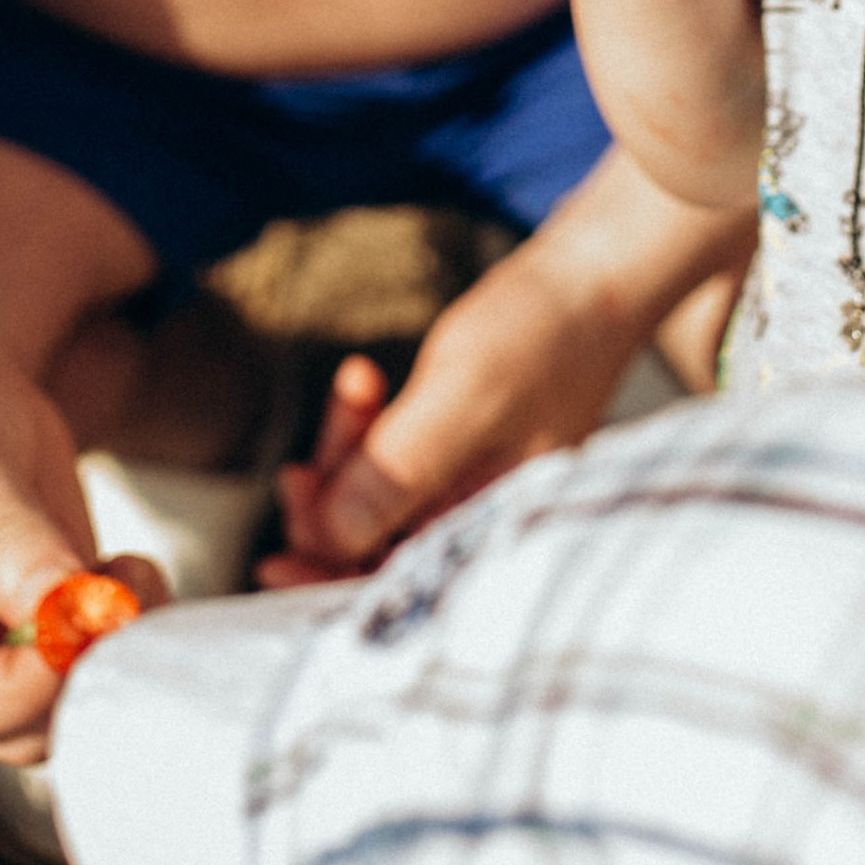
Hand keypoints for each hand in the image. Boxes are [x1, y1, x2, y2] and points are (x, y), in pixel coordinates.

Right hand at [0, 338, 110, 759]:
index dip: (32, 686)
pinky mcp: (41, 613)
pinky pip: (93, 653)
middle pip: (19, 724)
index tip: (87, 622)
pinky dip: (129, 627)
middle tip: (127, 597)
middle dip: (82, 673)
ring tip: (132, 572)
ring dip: (114, 650)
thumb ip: (7, 544)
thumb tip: (68, 612)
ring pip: (66, 697)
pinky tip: (134, 570)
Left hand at [264, 162, 751, 580]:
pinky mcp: (467, 454)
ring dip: (350, 449)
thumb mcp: (462, 399)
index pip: (401, 591)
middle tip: (296, 468)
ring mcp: (476, 490)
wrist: (593, 274)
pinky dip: (370, 425)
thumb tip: (329, 534)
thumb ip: (397, 473)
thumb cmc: (542, 333)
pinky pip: (397, 459)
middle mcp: (486, 525)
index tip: (271, 558)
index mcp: (497, 534)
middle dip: (333, 504)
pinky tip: (365, 379)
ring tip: (356, 382)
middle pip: (382, 549)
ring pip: (381, 499)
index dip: (333, 583)